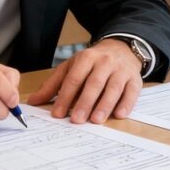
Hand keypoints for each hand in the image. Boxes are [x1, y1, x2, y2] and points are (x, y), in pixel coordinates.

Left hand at [27, 38, 142, 123]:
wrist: (121, 49)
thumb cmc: (92, 62)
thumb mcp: (71, 67)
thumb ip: (53, 85)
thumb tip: (33, 101)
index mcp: (86, 58)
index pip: (74, 78)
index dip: (65, 96)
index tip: (57, 114)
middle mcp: (104, 62)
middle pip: (94, 83)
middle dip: (85, 102)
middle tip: (76, 120)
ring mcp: (121, 70)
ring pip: (113, 88)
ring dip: (105, 105)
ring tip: (96, 120)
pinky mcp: (135, 79)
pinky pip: (131, 91)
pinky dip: (126, 103)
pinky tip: (119, 114)